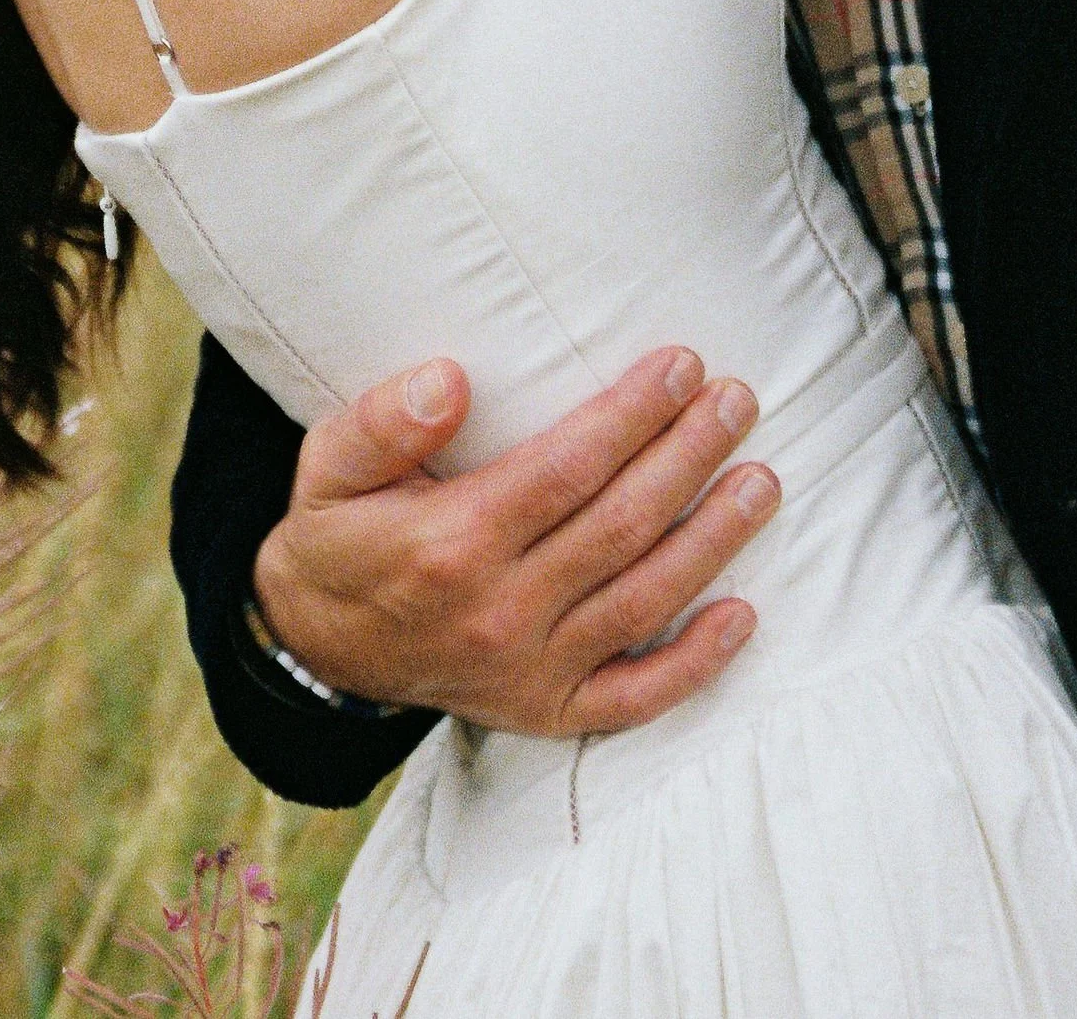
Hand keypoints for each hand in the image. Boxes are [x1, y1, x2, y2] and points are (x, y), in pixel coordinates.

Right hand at [251, 347, 778, 736]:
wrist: (313, 648)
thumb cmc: (336, 535)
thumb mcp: (328, 465)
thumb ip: (382, 421)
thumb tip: (449, 378)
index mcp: (451, 543)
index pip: (567, 469)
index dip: (632, 415)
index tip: (681, 364)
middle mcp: (499, 612)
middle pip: (621, 526)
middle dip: (689, 456)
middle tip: (739, 400)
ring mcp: (528, 671)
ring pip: (643, 602)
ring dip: (713, 540)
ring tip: (762, 480)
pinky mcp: (545, 712)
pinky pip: (633, 697)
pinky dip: (695, 665)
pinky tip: (744, 616)